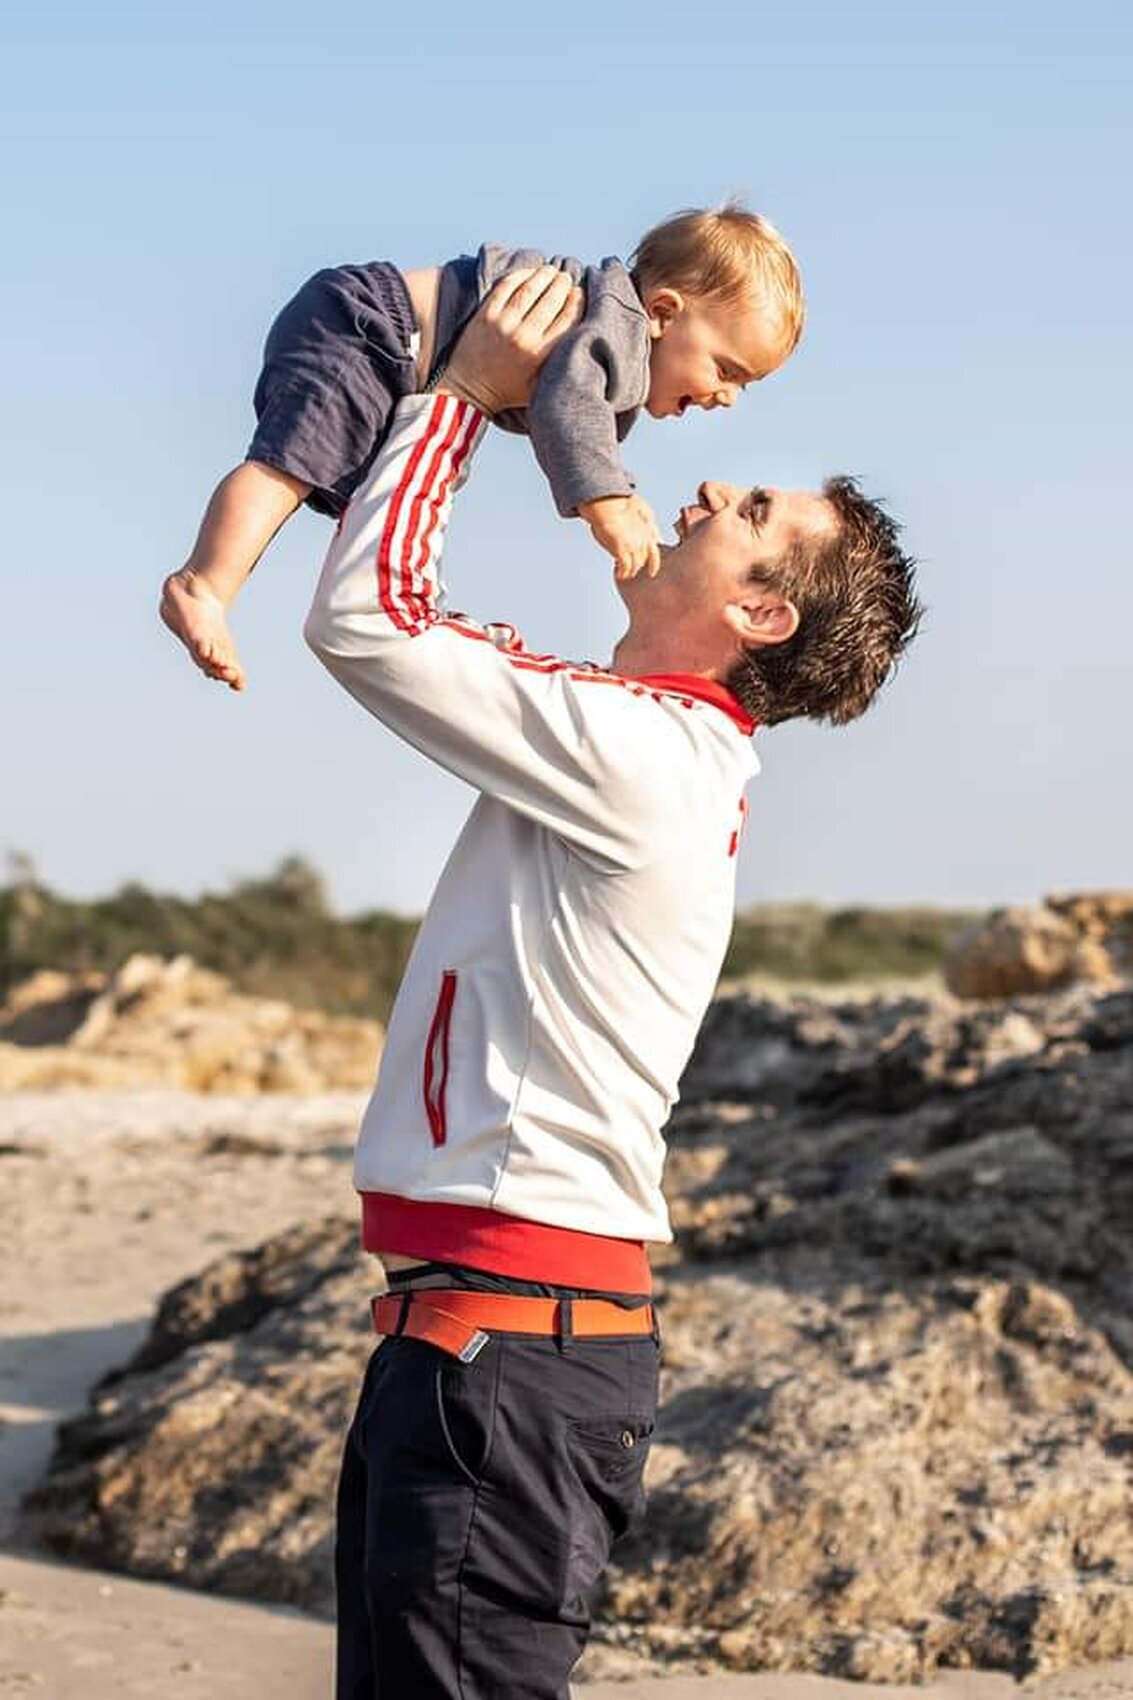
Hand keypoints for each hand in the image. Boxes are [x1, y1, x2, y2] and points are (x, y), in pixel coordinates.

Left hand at [440, 266, 582, 414]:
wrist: (469, 391)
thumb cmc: (507, 391)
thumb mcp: (539, 386)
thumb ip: (558, 364)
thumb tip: (580, 337)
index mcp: (539, 355)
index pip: (567, 320)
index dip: (577, 302)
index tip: (580, 293)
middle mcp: (523, 337)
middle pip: (550, 301)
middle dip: (562, 285)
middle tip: (567, 277)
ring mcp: (502, 323)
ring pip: (529, 290)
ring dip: (544, 276)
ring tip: (551, 271)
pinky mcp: (485, 314)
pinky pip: (506, 287)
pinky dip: (520, 276)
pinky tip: (529, 273)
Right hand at [577, 493, 661, 579]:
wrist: (607, 504)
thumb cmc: (619, 502)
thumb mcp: (642, 509)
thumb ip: (649, 521)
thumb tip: (656, 535)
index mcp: (648, 530)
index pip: (654, 552)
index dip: (653, 564)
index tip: (652, 572)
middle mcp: (643, 540)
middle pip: (642, 560)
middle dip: (637, 565)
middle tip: (629, 569)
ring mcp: (633, 546)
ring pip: (635, 566)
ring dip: (629, 571)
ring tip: (623, 574)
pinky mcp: (622, 550)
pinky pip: (625, 568)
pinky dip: (622, 573)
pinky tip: (618, 574)